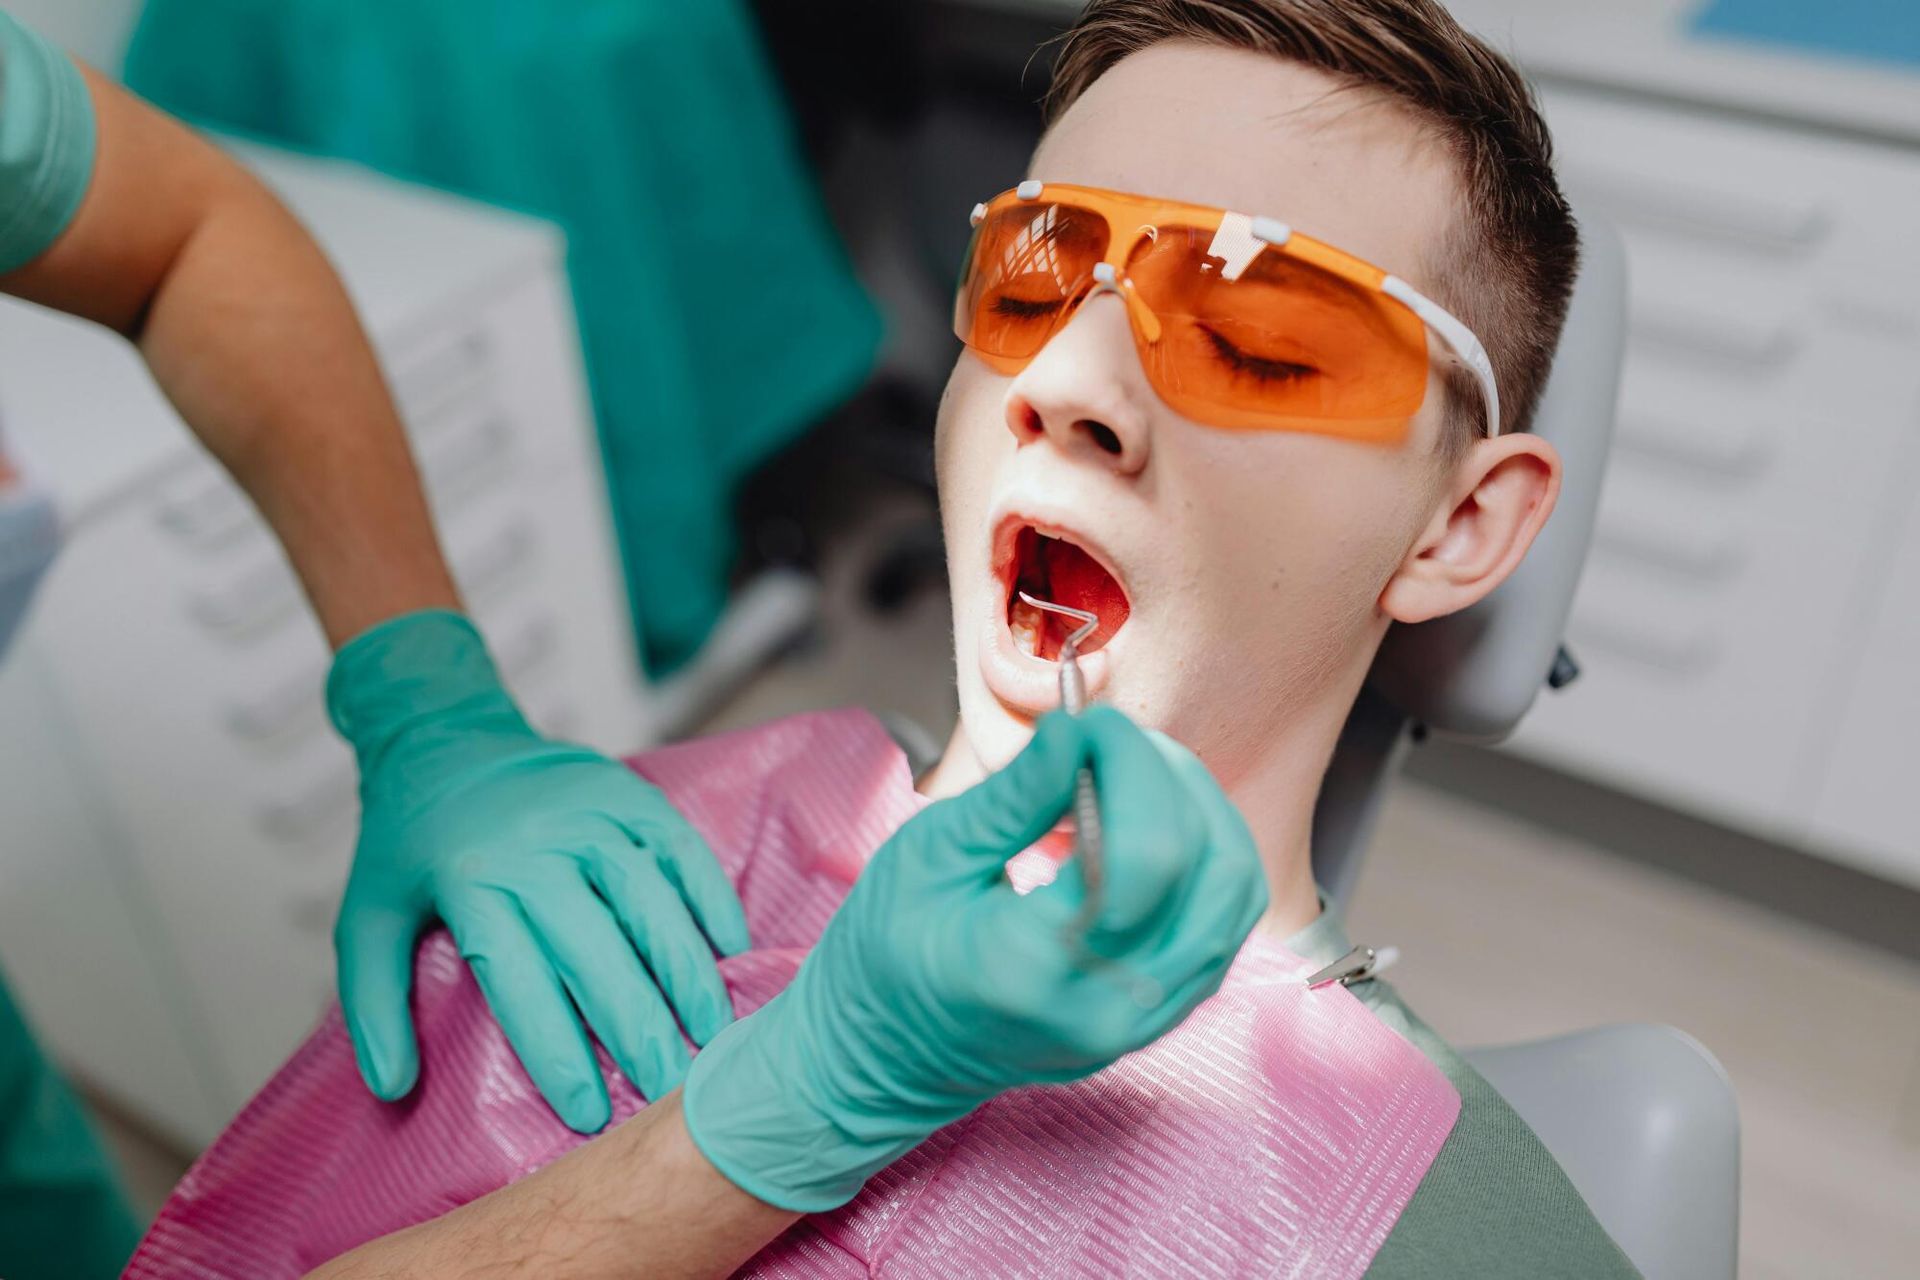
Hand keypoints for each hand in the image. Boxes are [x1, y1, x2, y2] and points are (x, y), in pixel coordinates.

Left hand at [328, 610, 750, 1132]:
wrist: (446, 736)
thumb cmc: (412, 844)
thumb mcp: (365, 917)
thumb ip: (374, 1003)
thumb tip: (393, 1087)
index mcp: (471, 882)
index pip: (521, 978)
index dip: (557, 1048)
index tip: (587, 1110)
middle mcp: (536, 848)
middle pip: (597, 948)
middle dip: (638, 1026)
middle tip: (670, 1088)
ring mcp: (589, 815)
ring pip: (648, 901)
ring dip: (686, 970)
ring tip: (712, 1031)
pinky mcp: (629, 793)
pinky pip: (680, 850)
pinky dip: (709, 898)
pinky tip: (731, 949)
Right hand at [682, 706, 1267, 1210]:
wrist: (881, 1061)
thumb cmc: (883, 956)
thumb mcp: (927, 857)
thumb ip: (1017, 798)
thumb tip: (1079, 730)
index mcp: (1034, 969)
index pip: (1146, 851)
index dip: (1132, 764)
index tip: (1088, 723)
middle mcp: (1106, 1009)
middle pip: (1207, 869)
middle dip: (1170, 778)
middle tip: (1109, 740)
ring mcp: (1139, 1024)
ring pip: (1232, 897)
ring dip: (1199, 812)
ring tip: (1131, 774)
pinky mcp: (1156, 1020)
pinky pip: (1219, 925)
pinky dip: (1200, 857)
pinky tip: (1143, 824)